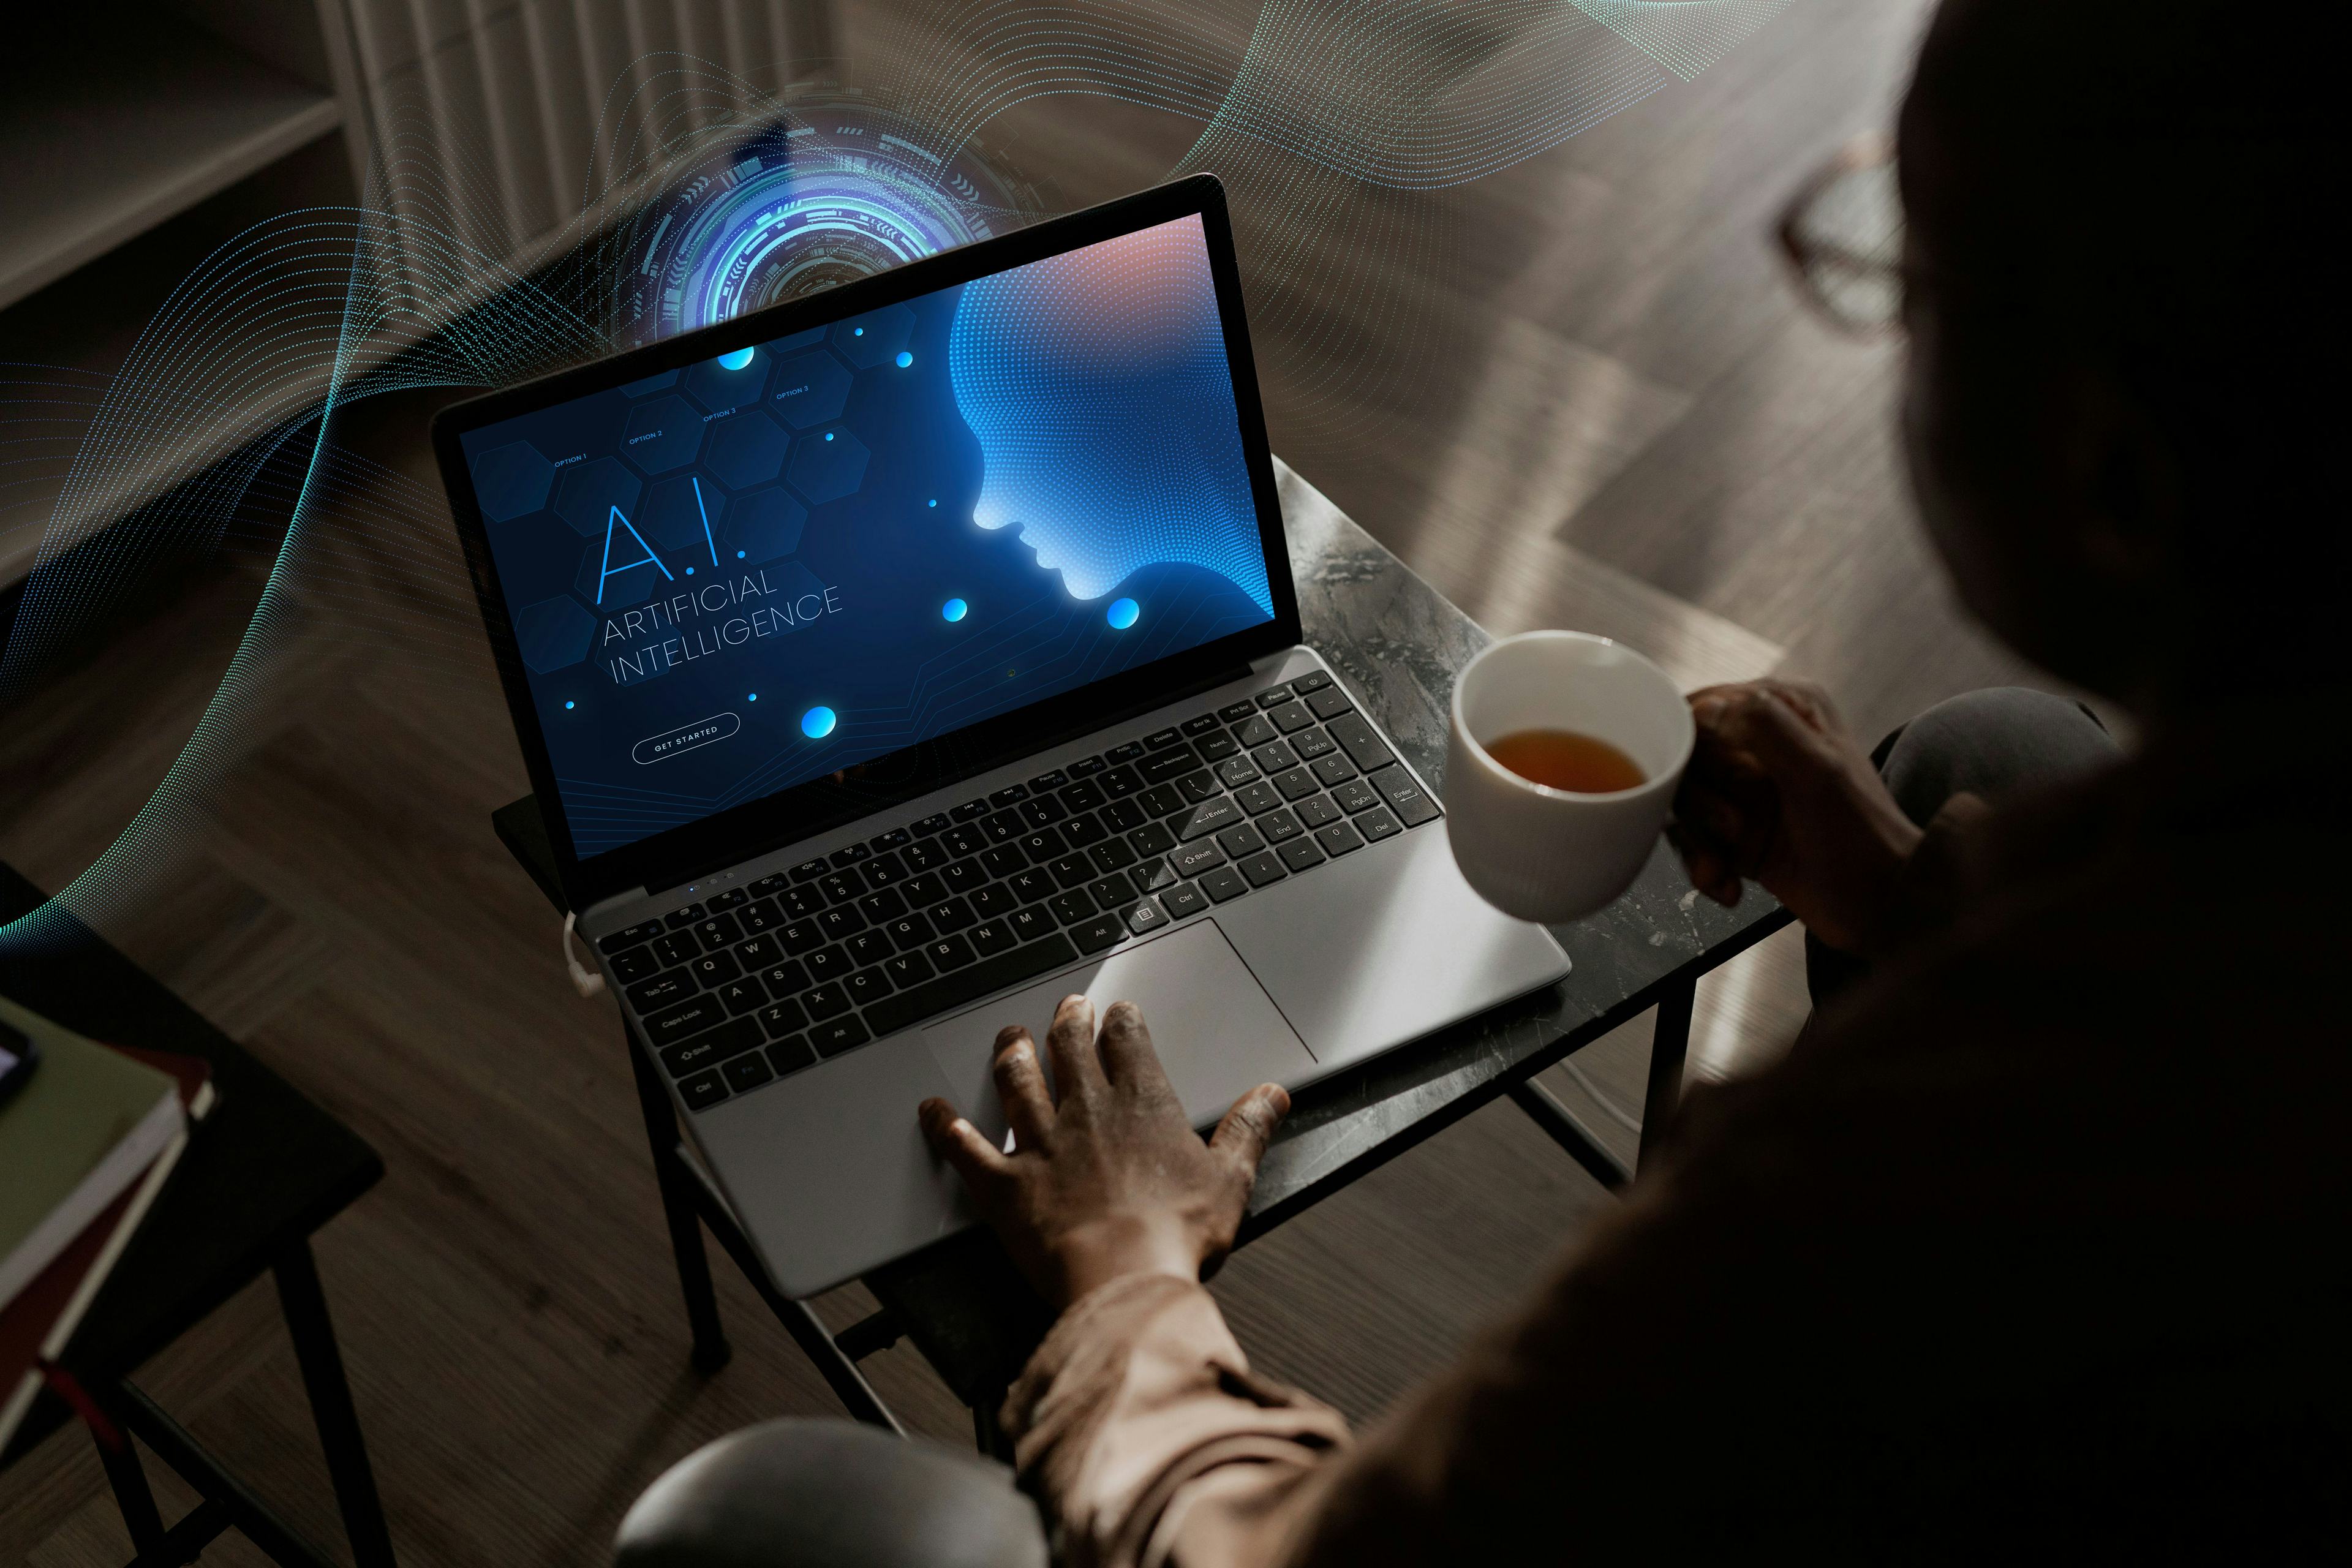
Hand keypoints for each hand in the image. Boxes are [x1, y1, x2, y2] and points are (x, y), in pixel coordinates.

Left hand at [918, 996, 1289, 1308]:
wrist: (1125, 1280)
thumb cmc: (1179, 1235)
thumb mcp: (1232, 1180)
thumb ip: (1248, 1130)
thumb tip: (1272, 1095)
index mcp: (1142, 1105)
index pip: (1128, 1041)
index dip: (1121, 1020)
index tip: (1118, 1011)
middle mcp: (1086, 1111)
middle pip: (1069, 1047)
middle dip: (1066, 1021)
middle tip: (1066, 1006)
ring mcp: (1041, 1144)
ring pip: (1017, 1081)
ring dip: (1010, 1053)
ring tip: (1008, 1036)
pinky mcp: (1004, 1184)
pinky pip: (964, 1145)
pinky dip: (942, 1125)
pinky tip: (930, 1108)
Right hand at [1671, 679, 1923, 954]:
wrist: (1880, 903)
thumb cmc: (1862, 833)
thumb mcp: (1816, 770)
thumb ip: (1763, 726)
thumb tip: (1703, 708)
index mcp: (1785, 709)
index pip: (1704, 706)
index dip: (1689, 743)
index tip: (1692, 775)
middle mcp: (1762, 744)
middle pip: (1687, 759)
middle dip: (1697, 800)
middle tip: (1731, 826)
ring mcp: (1748, 790)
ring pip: (1685, 803)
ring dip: (1700, 840)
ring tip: (1729, 862)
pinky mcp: (1739, 833)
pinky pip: (1695, 841)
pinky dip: (1705, 867)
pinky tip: (1729, 884)